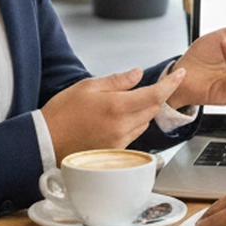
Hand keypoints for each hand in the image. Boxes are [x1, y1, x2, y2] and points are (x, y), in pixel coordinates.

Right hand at [40, 66, 186, 158]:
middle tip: (151, 84)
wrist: (45, 142)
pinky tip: (119, 117)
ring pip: (144, 122)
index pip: (155, 94)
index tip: (180, 74)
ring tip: (127, 102)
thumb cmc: (62, 113)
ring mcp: (119, 142)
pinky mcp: (115, 152)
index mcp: (117, 107)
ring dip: (144, 110)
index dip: (171, 83)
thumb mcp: (88, 87)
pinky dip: (133, 123)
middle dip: (156, 95)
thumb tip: (138, 73)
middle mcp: (122, 127)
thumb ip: (117, 81)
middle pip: (153, 109)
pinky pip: (133, 134)